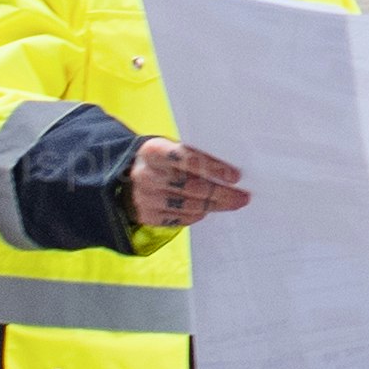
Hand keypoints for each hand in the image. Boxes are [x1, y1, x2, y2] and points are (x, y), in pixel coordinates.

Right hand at [131, 139, 250, 229]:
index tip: (235, 176)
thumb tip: (229, 171)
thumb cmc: (159, 161)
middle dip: (222, 193)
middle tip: (242, 197)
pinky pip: (180, 219)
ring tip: (232, 203)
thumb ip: (193, 156)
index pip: (189, 159)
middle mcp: (147, 174)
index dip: (214, 168)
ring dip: (214, 205)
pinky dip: (197, 215)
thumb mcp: (169, 149)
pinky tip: (207, 209)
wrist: (126, 177)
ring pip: (189, 205)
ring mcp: (145, 197)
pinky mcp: (146, 216)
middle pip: (193, 187)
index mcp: (153, 151)